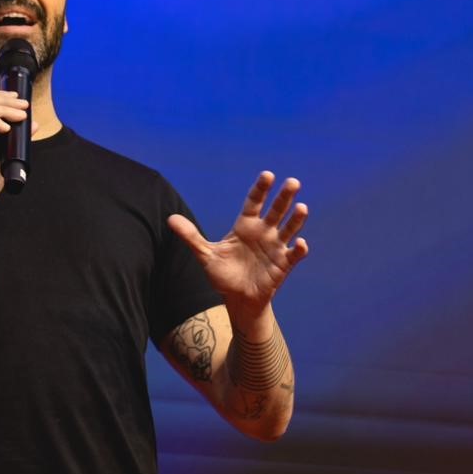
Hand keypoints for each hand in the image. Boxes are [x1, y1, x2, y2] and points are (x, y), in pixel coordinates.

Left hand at [169, 171, 308, 317]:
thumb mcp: (205, 255)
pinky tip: (301, 244)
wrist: (237, 299)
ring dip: (296, 219)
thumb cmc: (223, 274)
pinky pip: (294, 254)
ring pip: (289, 228)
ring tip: (301, 207)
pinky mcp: (283, 264)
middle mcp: (263, 232)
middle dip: (284, 197)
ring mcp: (275, 247)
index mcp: (246, 225)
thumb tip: (170, 218)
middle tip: (293, 182)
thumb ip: (191, 236)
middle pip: (276, 210)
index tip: (267, 175)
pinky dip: (299, 249)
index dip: (261, 189)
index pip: (254, 202)